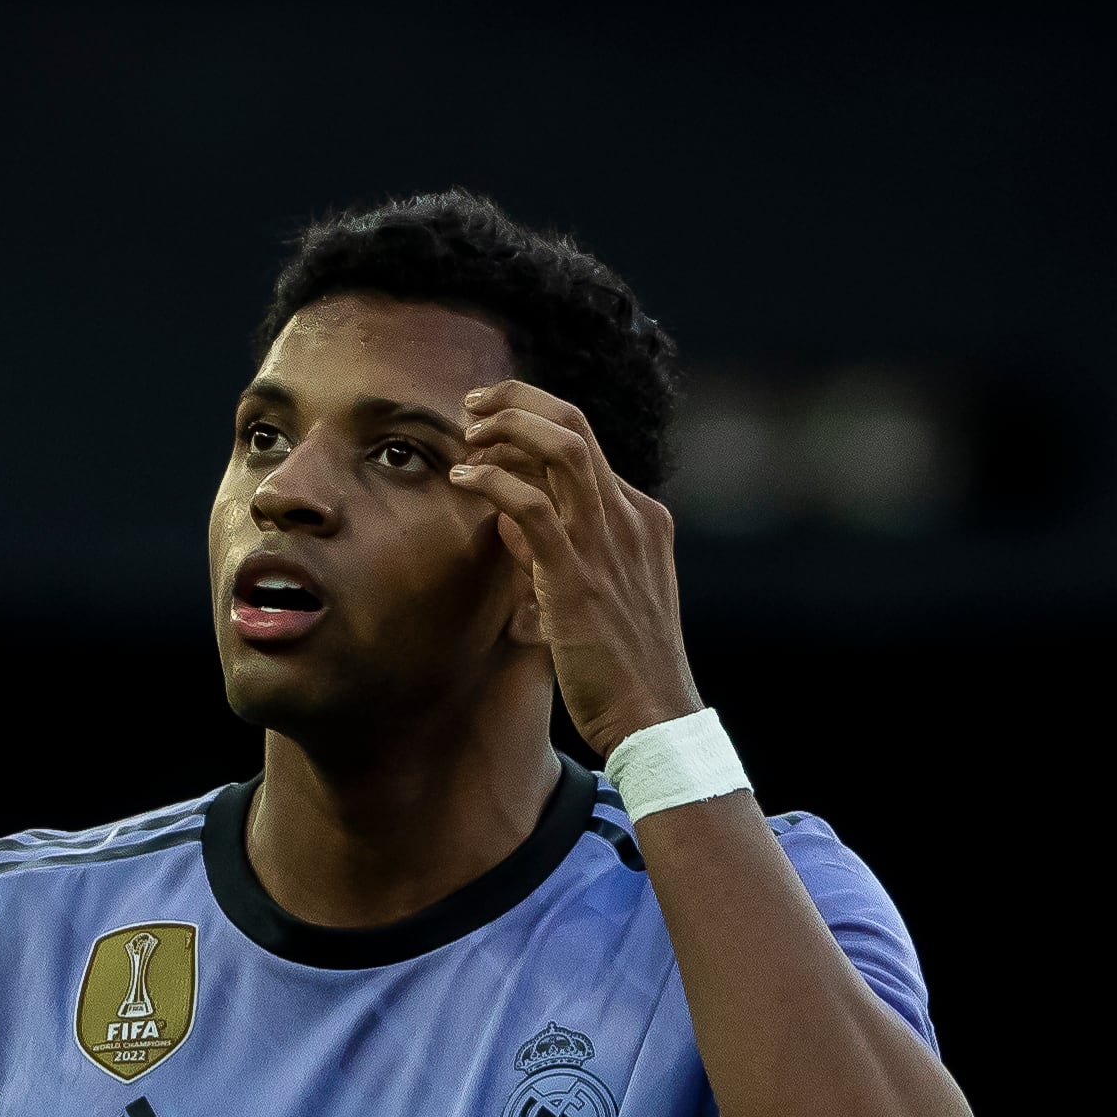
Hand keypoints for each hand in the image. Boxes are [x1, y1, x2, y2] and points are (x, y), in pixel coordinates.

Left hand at [452, 381, 701, 753]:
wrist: (654, 715)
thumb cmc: (621, 666)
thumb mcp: (596, 594)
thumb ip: (555, 551)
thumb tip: (508, 520)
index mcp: (642, 518)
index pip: (586, 446)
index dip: (532, 426)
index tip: (490, 430)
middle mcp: (630, 516)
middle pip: (577, 425)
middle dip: (519, 400)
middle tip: (473, 405)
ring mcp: (609, 541)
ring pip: (562, 446)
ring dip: (508, 425)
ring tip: (466, 431)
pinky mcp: (579, 574)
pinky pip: (532, 505)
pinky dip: (493, 481)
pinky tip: (463, 480)